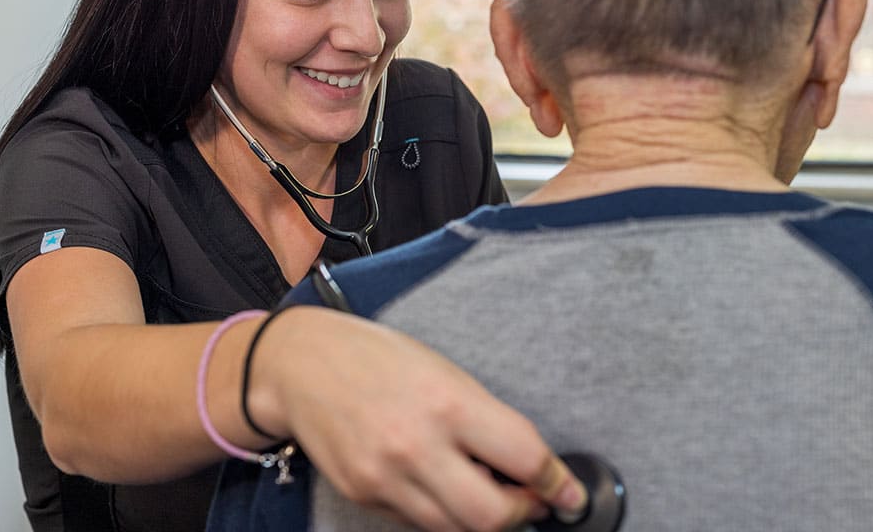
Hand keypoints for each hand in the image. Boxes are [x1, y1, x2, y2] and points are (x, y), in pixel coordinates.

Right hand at [249, 307, 586, 530]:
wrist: (301, 366)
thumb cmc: (379, 358)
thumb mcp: (445, 370)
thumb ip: (486, 419)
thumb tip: (528, 465)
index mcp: (448, 403)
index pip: (524, 458)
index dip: (557, 482)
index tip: (570, 494)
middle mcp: (417, 447)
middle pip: (493, 517)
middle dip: (524, 514)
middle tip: (534, 501)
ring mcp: (386, 478)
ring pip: (456, 530)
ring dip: (485, 520)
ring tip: (491, 493)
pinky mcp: (364, 496)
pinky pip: (419, 523)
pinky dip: (444, 515)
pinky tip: (446, 487)